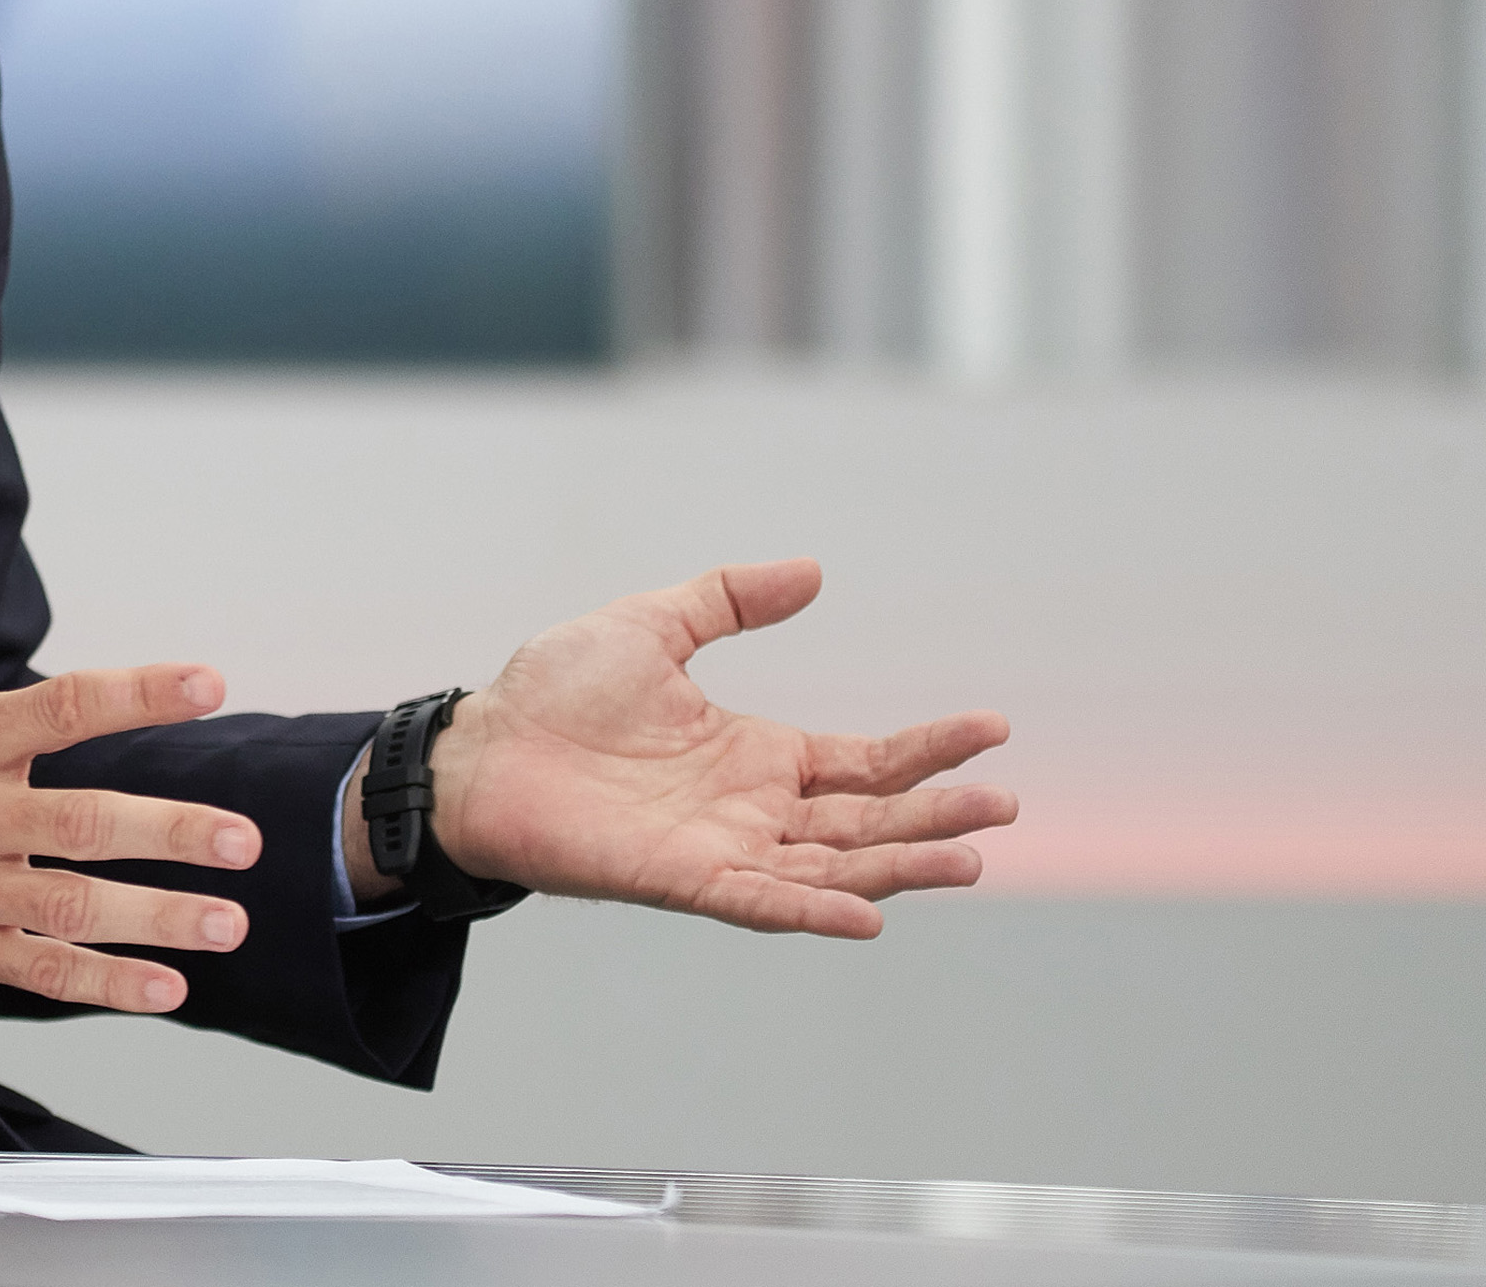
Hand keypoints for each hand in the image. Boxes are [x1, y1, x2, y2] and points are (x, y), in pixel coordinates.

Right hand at [0, 479, 262, 1011]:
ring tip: (229, 917)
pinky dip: (104, 984)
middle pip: (83, 826)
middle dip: (171, 832)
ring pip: (72, 907)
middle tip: (245, 839)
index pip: (62, 708)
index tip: (209, 682)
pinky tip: (166, 988)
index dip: (138, 693)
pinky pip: (38, 969)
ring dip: (157, 917)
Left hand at [383, 560, 1013, 937]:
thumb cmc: (554, 694)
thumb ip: (729, 598)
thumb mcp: (652, 625)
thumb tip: (811, 571)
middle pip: (868, 821)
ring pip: (834, 866)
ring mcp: (723, 848)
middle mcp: (753, 808)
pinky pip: (762, 902)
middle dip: (938, 816)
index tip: (992, 729)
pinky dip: (814, 911)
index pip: (865, 760)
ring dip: (901, 866)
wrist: (479, 747)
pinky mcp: (682, 879)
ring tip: (971, 860)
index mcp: (755, 753)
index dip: (928, 749)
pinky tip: (869, 914)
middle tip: (1005, 808)